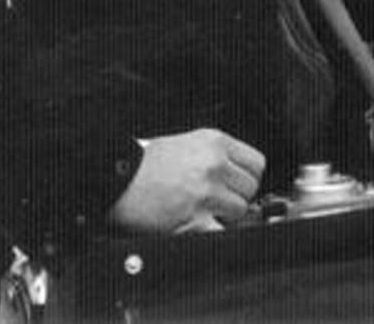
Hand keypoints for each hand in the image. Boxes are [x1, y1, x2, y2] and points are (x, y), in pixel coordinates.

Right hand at [103, 129, 264, 233]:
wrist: (116, 178)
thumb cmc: (144, 163)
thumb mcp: (186, 143)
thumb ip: (215, 155)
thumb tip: (238, 176)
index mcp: (214, 142)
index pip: (257, 163)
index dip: (248, 177)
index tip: (239, 185)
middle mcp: (214, 165)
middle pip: (251, 188)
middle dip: (237, 197)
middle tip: (219, 200)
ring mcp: (205, 192)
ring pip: (240, 210)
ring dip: (225, 216)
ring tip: (204, 212)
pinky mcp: (194, 218)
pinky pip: (222, 231)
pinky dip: (214, 232)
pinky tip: (199, 226)